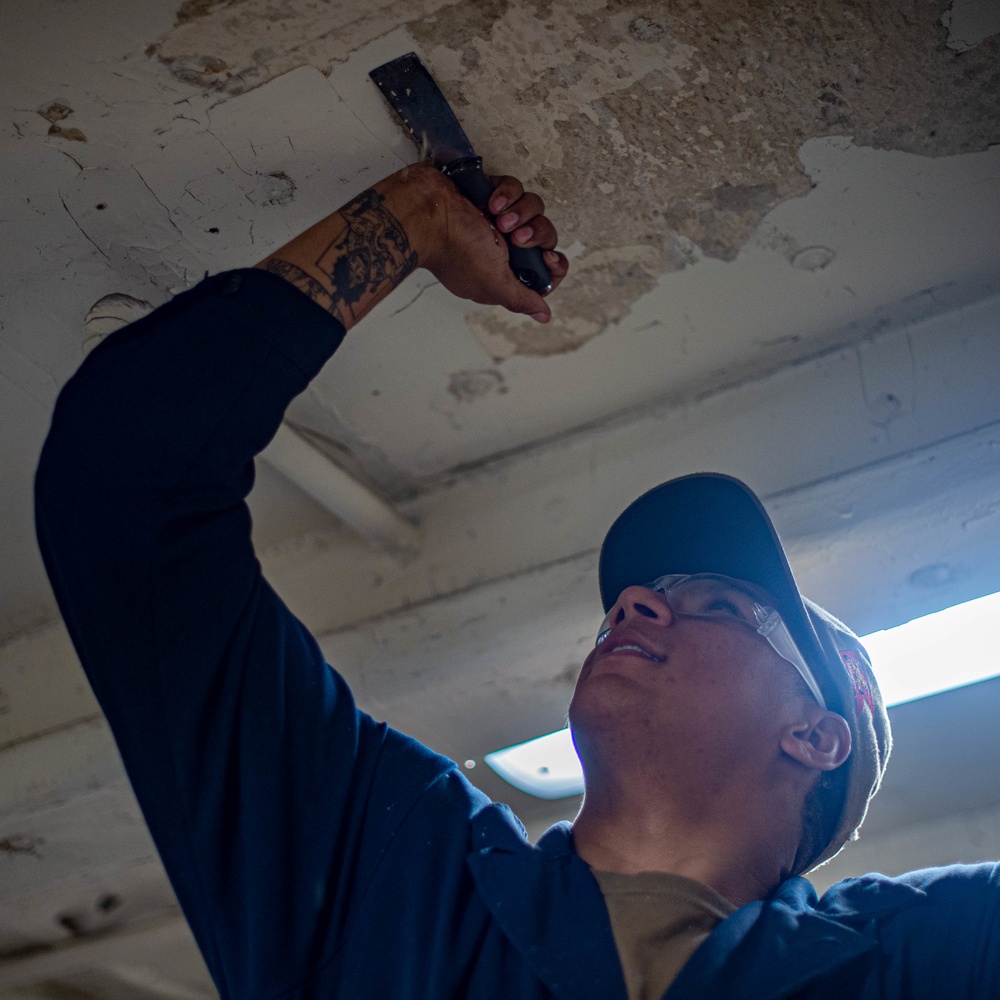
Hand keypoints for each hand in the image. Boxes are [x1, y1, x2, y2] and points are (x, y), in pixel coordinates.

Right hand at [383, 167, 568, 323]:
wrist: (427, 213)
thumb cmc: (456, 252)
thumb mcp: (494, 284)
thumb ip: (521, 299)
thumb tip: (544, 315)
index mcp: (505, 272)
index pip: (545, 270)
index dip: (553, 264)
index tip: (547, 257)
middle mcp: (503, 247)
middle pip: (544, 236)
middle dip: (536, 234)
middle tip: (516, 237)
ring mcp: (497, 218)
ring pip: (533, 208)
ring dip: (520, 211)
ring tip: (498, 217)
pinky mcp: (490, 192)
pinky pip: (515, 188)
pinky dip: (505, 193)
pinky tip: (489, 202)